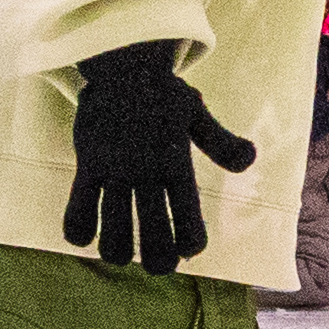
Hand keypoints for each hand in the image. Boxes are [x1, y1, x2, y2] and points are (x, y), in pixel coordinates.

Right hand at [59, 39, 251, 275]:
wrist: (121, 63)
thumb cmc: (161, 94)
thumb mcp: (195, 114)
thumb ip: (221, 142)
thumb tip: (250, 159)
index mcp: (177, 163)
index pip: (190, 220)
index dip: (190, 244)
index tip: (187, 250)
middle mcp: (148, 171)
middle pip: (154, 236)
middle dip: (158, 262)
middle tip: (157, 265)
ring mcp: (116, 169)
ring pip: (115, 232)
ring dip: (117, 252)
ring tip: (119, 253)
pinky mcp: (88, 164)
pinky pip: (79, 209)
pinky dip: (78, 231)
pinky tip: (83, 235)